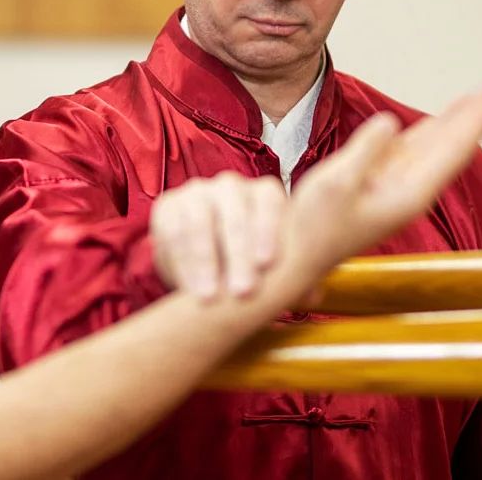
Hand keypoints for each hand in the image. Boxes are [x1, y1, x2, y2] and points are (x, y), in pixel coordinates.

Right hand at [151, 172, 286, 299]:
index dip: (268, 229)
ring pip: (200, 219)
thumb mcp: (274, 268)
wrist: (205, 260)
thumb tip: (313, 293)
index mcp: (264, 193)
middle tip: (241, 292)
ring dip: (204, 260)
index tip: (267, 265)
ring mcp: (197, 192)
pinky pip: (172, 229)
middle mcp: (230, 185)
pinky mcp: (167, 205)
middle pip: (235, 210)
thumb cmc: (250, 262)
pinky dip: (179, 260)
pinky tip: (186, 286)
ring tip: (209, 296)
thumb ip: (294, 276)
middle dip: (237, 253)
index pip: (269, 200)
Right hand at [286, 75, 481, 273]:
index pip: (455, 146)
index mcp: (409, 193)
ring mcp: (397, 183)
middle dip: (481, 110)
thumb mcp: (335, 185)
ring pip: (437, 143)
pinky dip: (432, 129)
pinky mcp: (381, 180)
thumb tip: (388, 122)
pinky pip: (415, 147)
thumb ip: (365, 152)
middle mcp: (411, 188)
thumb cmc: (314, 228)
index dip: (480, 115)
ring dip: (461, 117)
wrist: (297, 255)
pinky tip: (442, 120)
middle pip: (455, 142)